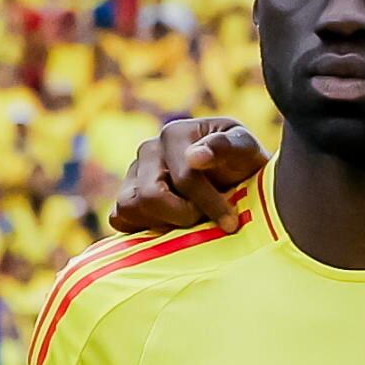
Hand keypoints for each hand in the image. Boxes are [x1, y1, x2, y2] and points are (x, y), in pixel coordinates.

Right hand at [108, 113, 266, 236]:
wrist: (237, 177)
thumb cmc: (244, 163)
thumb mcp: (246, 149)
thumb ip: (226, 147)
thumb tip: (195, 157)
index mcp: (175, 134)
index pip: (184, 179)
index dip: (209, 205)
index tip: (231, 223)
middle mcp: (148, 150)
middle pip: (149, 196)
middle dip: (183, 215)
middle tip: (206, 219)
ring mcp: (133, 173)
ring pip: (128, 207)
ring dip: (162, 222)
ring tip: (188, 221)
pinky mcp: (127, 196)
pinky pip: (118, 219)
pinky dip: (141, 229)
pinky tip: (169, 228)